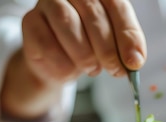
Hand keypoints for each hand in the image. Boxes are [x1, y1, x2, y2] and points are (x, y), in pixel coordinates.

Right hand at [23, 0, 145, 82]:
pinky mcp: (30, 21)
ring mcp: (48, 3)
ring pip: (69, 25)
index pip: (117, 6)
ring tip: (92, 69)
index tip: (134, 62)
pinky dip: (63, 64)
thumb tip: (135, 62)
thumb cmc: (88, 48)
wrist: (57, 62)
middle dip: (108, 48)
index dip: (128, 36)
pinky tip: (70, 71)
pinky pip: (47, 44)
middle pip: (93, 14)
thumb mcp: (112, 47)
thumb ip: (124, 49)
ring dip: (85, 55)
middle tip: (115, 70)